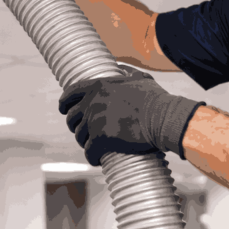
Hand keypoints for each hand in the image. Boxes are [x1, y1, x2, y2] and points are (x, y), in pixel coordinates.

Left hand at [58, 65, 203, 166]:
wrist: (163, 117)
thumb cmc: (155, 98)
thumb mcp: (139, 78)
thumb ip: (127, 72)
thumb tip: (122, 68)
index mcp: (98, 86)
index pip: (70, 94)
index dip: (65, 104)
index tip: (64, 110)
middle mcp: (92, 102)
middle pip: (72, 118)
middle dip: (76, 127)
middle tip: (85, 133)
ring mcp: (95, 120)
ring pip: (80, 137)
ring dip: (85, 143)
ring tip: (94, 147)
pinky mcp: (101, 138)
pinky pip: (90, 152)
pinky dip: (92, 157)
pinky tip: (97, 160)